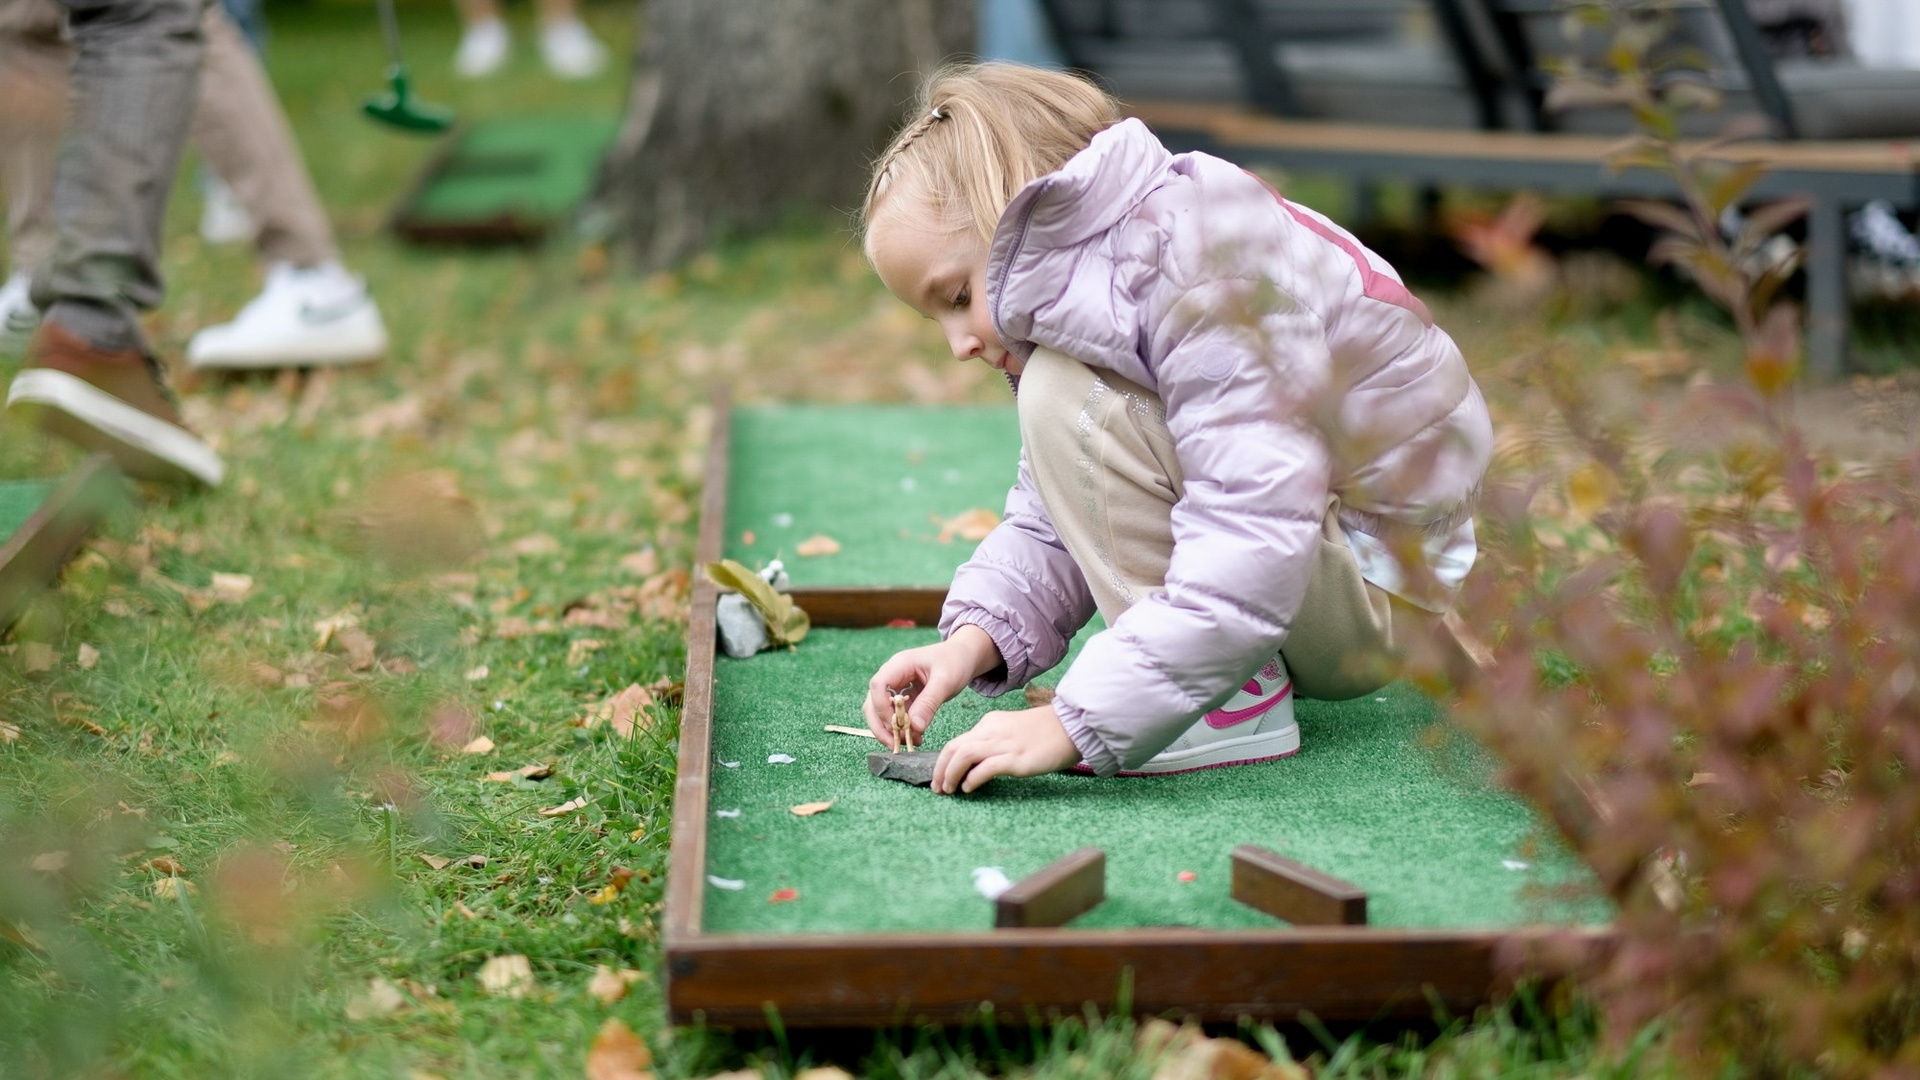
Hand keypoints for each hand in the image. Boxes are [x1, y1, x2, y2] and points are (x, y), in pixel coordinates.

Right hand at [863, 624, 1001, 749]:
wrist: (964, 656)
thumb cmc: (955, 661)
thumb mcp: (945, 681)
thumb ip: (929, 703)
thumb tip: (915, 728)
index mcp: (899, 664)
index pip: (878, 686)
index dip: (882, 708)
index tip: (897, 726)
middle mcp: (892, 675)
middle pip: (873, 702)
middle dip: (881, 726)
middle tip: (896, 744)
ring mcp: (896, 686)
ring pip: (880, 711)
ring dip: (890, 730)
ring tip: (909, 743)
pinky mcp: (903, 696)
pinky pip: (895, 714)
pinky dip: (901, 728)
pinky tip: (916, 737)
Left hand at [931, 704, 1080, 793]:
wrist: (1071, 727)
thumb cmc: (1045, 732)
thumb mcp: (1011, 731)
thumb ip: (992, 743)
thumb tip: (974, 765)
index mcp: (989, 723)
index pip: (957, 741)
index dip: (943, 762)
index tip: (940, 777)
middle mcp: (992, 731)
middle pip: (953, 747)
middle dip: (940, 770)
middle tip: (937, 789)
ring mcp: (1004, 744)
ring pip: (964, 755)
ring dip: (951, 775)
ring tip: (949, 791)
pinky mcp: (1017, 758)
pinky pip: (985, 767)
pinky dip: (972, 779)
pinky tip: (969, 789)